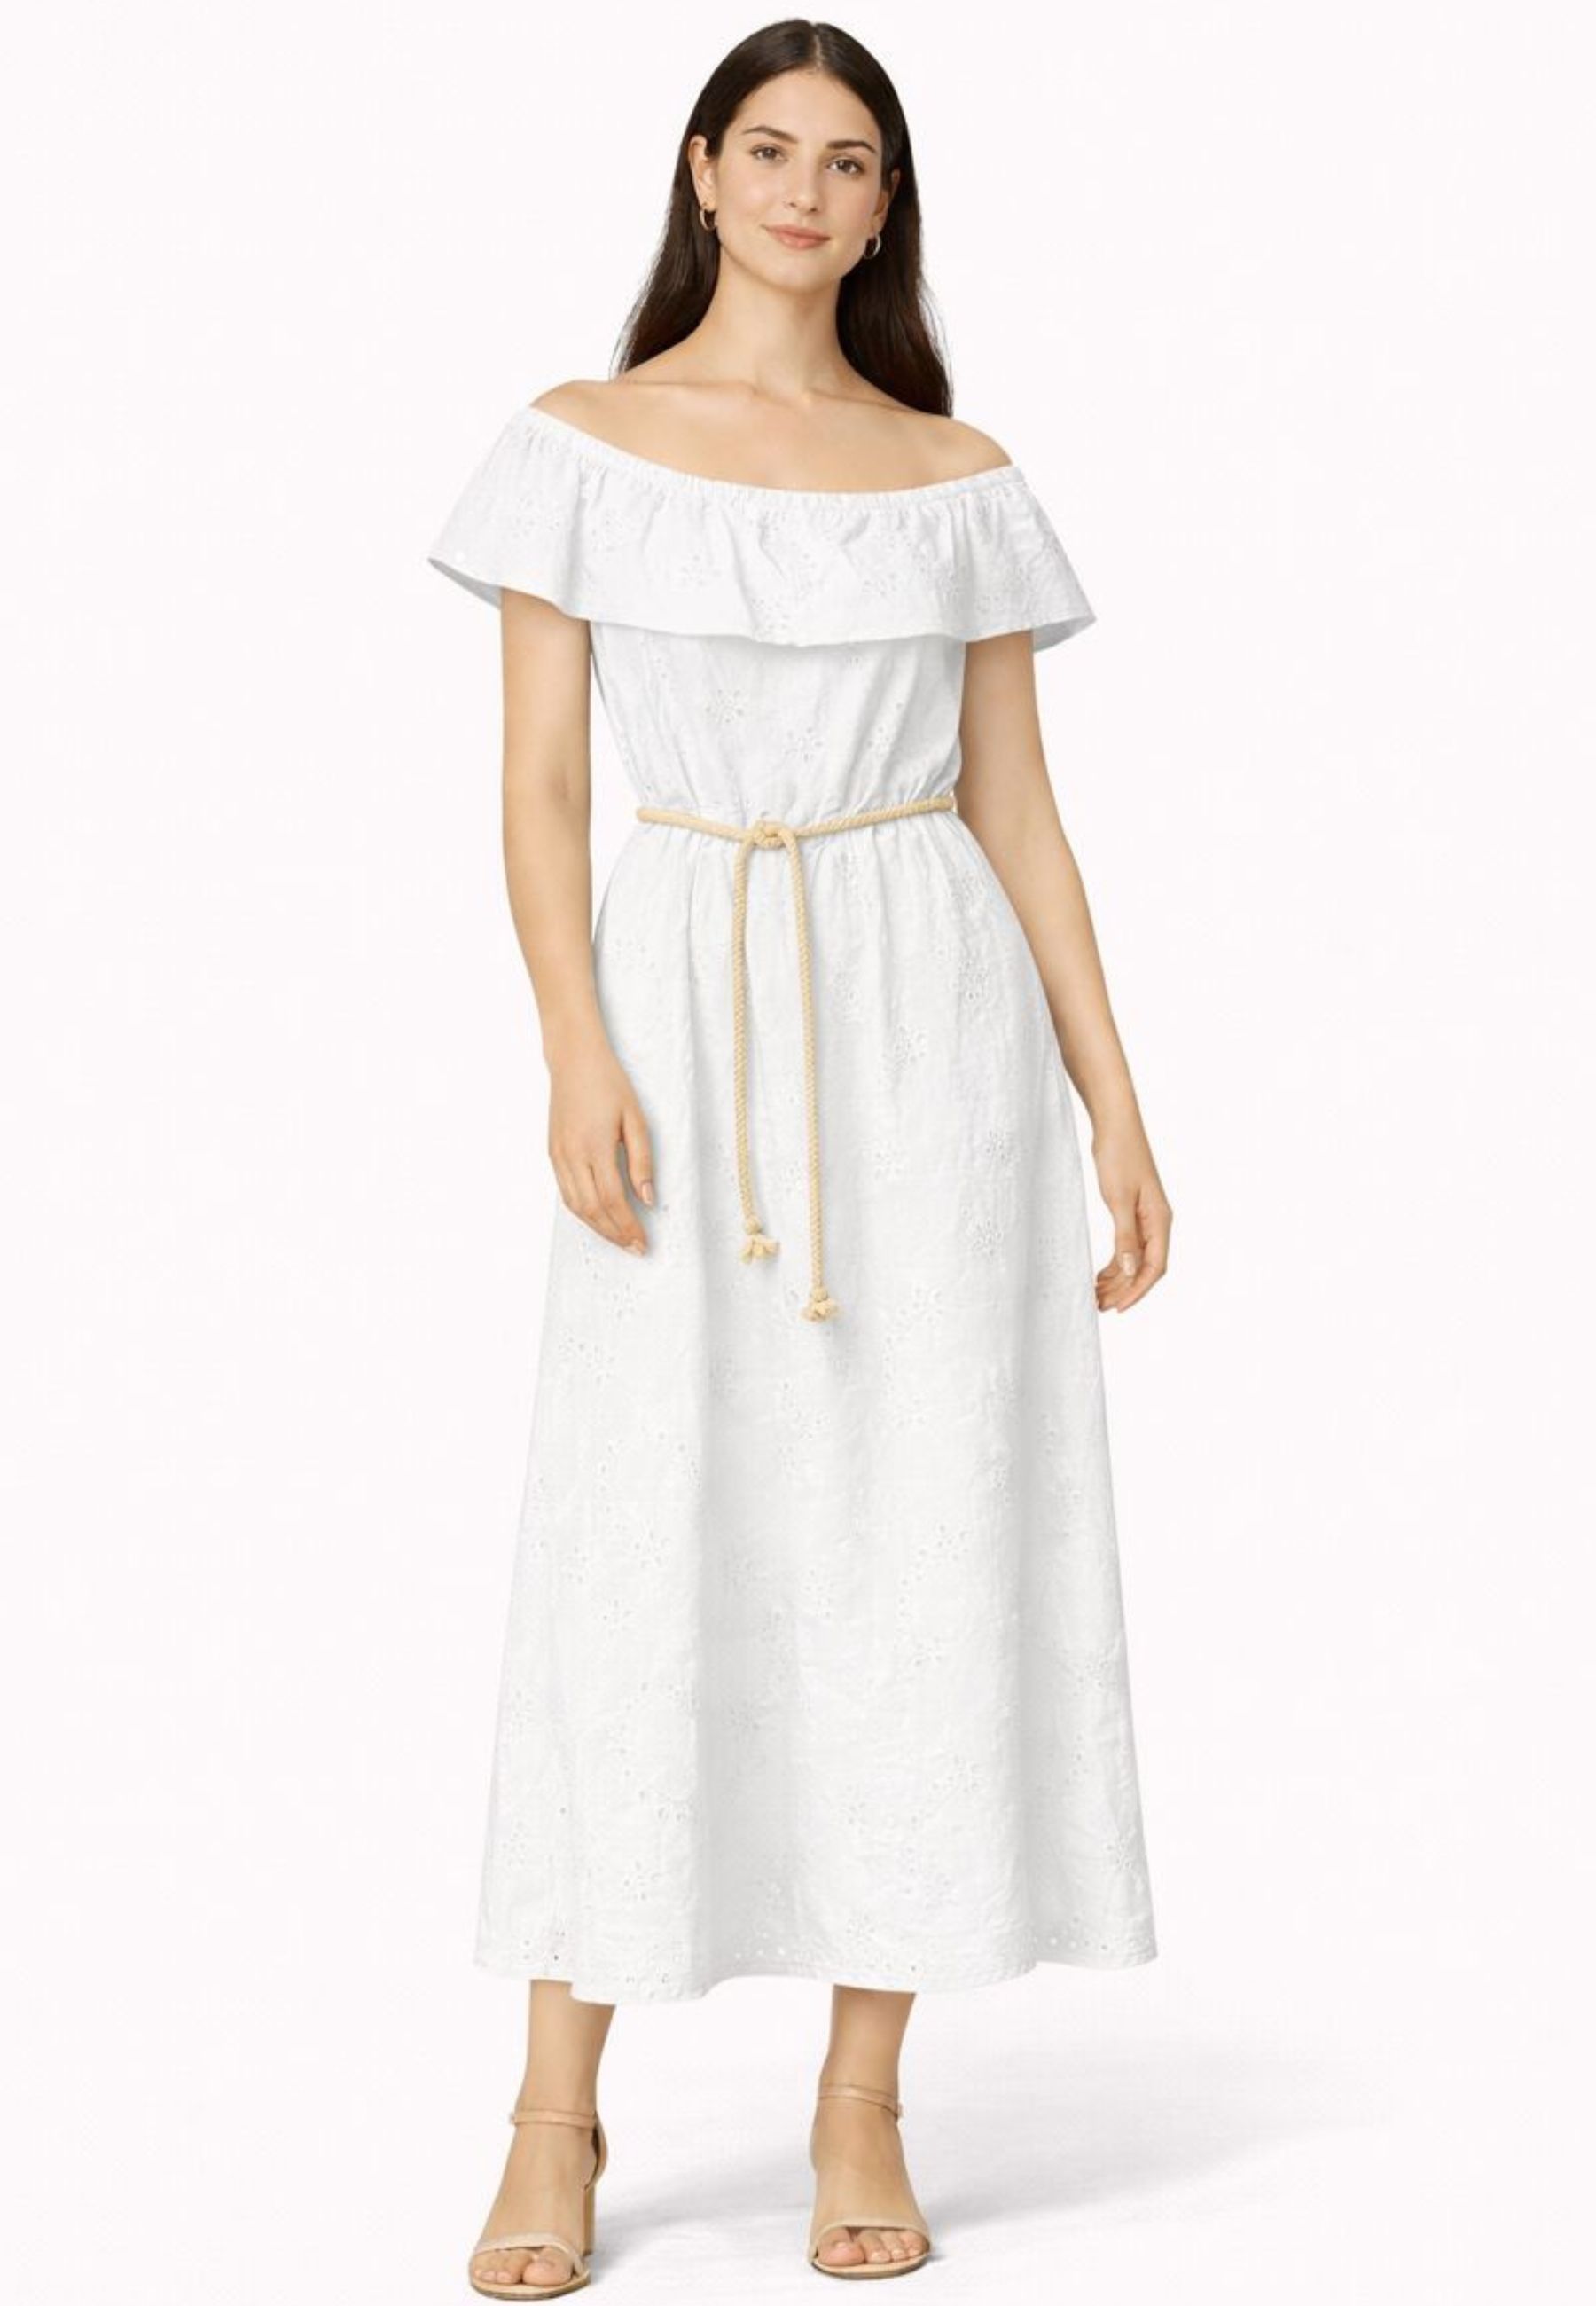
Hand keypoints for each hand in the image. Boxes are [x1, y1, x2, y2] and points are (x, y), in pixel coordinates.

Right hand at [547, 1037, 654, 1255]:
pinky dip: (582, 1211)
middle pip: (593, 1209)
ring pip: (576, 1206)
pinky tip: (597, 1218)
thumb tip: (647, 1198)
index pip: (613, 1200)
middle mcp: (572, 1155)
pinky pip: (566, 1192)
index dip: (629, 1225)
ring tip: (619, 1238)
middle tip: (634, 1248)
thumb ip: (642, 1160)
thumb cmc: (609, 1084)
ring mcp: (559, 1156)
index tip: (643, 1242)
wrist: (574, 1060)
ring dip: (598, 1227)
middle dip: (615, 1233)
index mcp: (595, 1146)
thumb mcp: (636, 1118)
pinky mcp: (553, 1153)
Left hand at [1091, 1121, 1171, 1312]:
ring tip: (1096, 1295)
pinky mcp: (1133, 1212)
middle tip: (1100, 1306)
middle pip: (1145, 1267)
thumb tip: (1129, 1269)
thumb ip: (1124, 1236)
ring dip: (1118, 1279)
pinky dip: (1115, 1262)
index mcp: (1160, 1221)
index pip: (1154, 1267)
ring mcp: (1146, 1218)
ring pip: (1135, 1259)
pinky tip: (1099, 1274)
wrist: (1116, 1125)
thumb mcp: (1118, 1199)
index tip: (1119, 1308)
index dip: (1137, 1290)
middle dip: (1124, 1289)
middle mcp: (1158, 1222)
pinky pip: (1128, 1246)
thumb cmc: (1119, 1156)